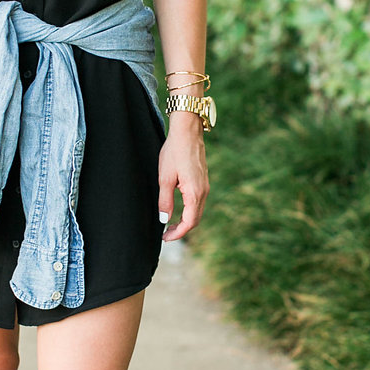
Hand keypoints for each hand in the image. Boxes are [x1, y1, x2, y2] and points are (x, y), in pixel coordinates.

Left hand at [157, 116, 208, 241]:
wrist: (187, 131)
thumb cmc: (175, 152)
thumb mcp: (165, 178)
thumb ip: (165, 201)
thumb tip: (164, 220)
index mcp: (195, 193)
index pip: (189, 222)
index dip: (177, 233)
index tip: (164, 238)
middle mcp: (203, 191)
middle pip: (195, 220)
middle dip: (181, 230)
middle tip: (165, 235)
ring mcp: (205, 186)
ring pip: (197, 211)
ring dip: (185, 221)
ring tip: (170, 225)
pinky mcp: (203, 181)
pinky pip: (198, 202)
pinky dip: (189, 211)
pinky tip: (178, 210)